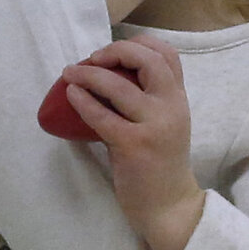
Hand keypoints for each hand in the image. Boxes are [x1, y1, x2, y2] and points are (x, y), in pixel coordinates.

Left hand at [58, 37, 204, 249]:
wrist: (168, 206)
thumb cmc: (158, 164)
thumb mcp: (162, 124)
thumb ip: (146, 100)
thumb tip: (104, 77)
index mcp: (178, 99)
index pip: (167, 54)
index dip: (138, 43)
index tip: (113, 51)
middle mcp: (171, 107)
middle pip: (148, 60)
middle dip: (115, 51)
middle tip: (90, 58)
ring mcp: (154, 126)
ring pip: (119, 86)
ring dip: (89, 74)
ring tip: (70, 73)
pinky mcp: (134, 145)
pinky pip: (102, 116)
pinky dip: (83, 101)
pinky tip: (71, 95)